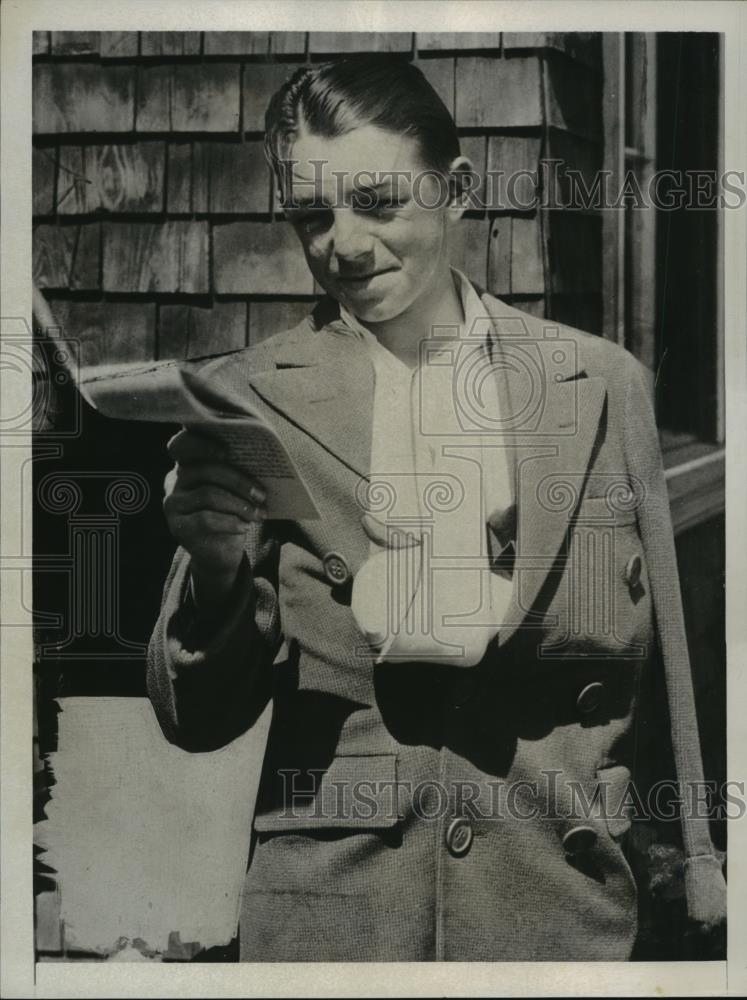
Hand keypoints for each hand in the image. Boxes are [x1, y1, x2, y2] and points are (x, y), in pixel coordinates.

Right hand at [163, 429, 266, 609]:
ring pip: (208, 495)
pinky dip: (230, 522)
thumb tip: (262, 461)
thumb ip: (238, 470)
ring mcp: (173, 504)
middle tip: (261, 494)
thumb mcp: (234, 489)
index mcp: (188, 463)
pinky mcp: (179, 527)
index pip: (182, 445)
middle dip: (238, 481)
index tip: (227, 451)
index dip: (201, 444)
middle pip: (205, 469)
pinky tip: (244, 526)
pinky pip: (206, 519)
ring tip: (258, 514)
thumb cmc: (231, 511)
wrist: (220, 551)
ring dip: (239, 504)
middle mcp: (175, 481)